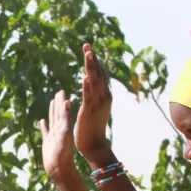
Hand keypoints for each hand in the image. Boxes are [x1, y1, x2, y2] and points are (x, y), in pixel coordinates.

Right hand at [40, 90, 75, 180]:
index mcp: (64, 126)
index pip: (63, 110)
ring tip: (52, 102)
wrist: (59, 169)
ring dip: (52, 111)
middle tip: (59, 92)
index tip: (62, 91)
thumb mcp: (65, 133)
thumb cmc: (63, 153)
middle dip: (58, 103)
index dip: (62, 101)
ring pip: (52, 120)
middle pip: (58, 113)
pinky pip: (45, 131)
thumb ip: (66, 118)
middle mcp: (59, 129)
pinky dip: (44, 126)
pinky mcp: (47, 142)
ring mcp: (53, 136)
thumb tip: (67, 102)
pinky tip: (42, 121)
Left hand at [74, 43, 112, 159]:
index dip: (95, 61)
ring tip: (87, 53)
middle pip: (99, 73)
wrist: (94, 145)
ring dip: (91, 67)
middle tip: (86, 45)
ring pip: (95, 81)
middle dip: (92, 59)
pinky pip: (89, 96)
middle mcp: (104, 97)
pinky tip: (85, 76)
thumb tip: (92, 83)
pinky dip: (88, 86)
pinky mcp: (90, 111)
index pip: (100, 74)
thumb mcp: (95, 108)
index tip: (89, 49)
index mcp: (104, 95)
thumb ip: (94, 95)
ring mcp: (97, 104)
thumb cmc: (92, 128)